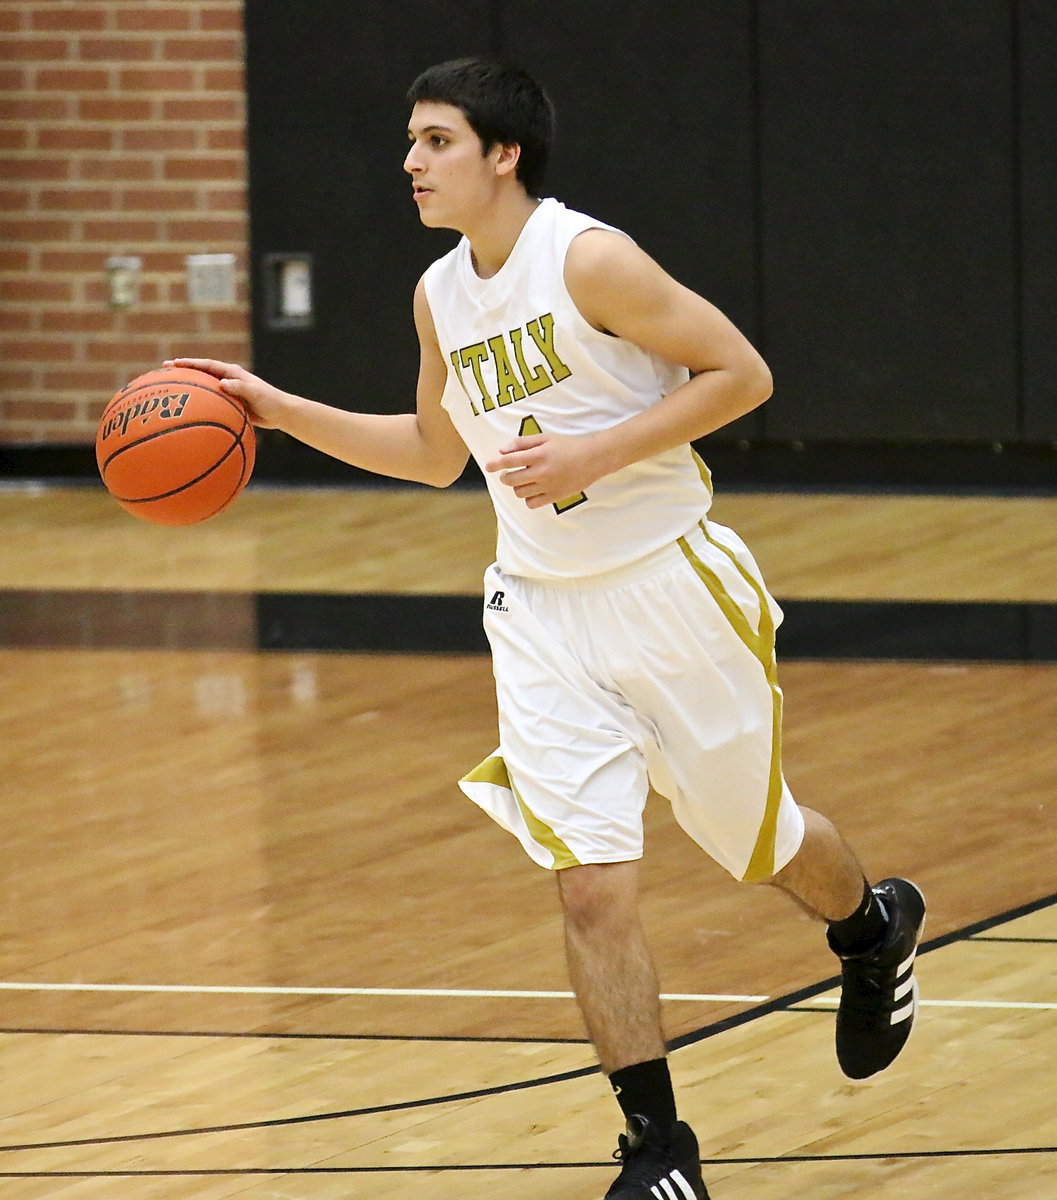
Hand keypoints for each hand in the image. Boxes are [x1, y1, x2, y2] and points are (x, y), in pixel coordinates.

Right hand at [163, 357, 292, 429]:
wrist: (281, 412)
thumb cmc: (270, 401)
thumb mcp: (255, 394)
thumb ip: (240, 388)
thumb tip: (222, 384)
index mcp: (232, 372)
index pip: (206, 365)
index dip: (189, 364)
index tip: (173, 364)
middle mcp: (228, 378)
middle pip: (201, 372)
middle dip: (183, 370)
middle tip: (163, 370)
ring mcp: (228, 390)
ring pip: (204, 386)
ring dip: (189, 385)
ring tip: (170, 388)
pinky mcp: (230, 402)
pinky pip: (210, 400)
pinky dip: (199, 402)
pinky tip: (189, 410)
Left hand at [485, 432, 610, 509]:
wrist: (593, 458)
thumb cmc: (568, 445)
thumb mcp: (545, 438)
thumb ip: (523, 443)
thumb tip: (502, 450)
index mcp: (539, 455)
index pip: (509, 461)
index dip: (495, 464)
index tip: (488, 466)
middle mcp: (542, 472)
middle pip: (511, 480)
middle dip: (505, 477)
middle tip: (508, 474)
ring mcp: (548, 486)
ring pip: (520, 492)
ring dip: (517, 487)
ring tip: (525, 480)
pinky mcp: (555, 496)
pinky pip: (532, 503)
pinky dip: (528, 498)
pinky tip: (533, 490)